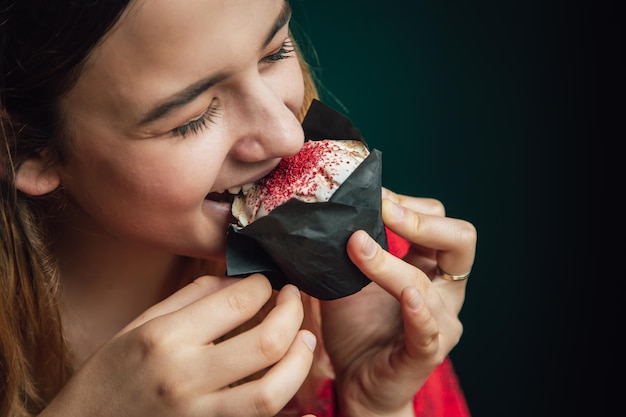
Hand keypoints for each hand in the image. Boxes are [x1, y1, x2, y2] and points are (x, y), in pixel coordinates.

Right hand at [40, 274, 316, 416]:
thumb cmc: (110, 375)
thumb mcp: (140, 324)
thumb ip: (193, 297)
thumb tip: (241, 279)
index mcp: (164, 337)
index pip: (237, 301)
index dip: (264, 285)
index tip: (267, 282)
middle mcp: (184, 377)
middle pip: (267, 342)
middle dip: (293, 313)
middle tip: (294, 299)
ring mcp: (200, 415)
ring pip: (274, 390)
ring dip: (301, 359)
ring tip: (305, 338)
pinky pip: (259, 416)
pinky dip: (282, 391)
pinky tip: (286, 371)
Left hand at [320, 188, 476, 416]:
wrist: (355, 381)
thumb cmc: (355, 327)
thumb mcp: (349, 278)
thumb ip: (349, 249)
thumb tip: (325, 211)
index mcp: (430, 266)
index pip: (438, 221)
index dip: (410, 204)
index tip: (374, 195)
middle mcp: (444, 290)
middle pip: (460, 240)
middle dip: (422, 220)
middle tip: (384, 209)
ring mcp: (440, 322)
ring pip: (427, 282)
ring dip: (391, 263)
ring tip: (357, 245)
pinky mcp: (426, 353)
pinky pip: (428, 329)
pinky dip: (418, 311)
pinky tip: (407, 295)